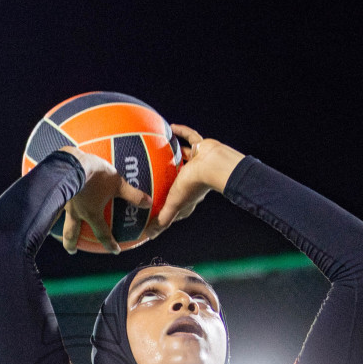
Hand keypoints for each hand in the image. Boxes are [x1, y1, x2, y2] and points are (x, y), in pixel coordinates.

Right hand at [58, 146, 150, 253]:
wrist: (71, 162)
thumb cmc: (95, 174)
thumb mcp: (117, 183)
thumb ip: (133, 194)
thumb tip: (149, 203)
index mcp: (91, 213)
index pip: (102, 234)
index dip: (110, 243)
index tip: (115, 251)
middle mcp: (76, 212)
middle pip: (72, 232)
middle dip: (72, 243)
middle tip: (72, 251)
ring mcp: (62, 202)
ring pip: (57, 219)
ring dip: (56, 226)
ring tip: (53, 231)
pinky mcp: (54, 190)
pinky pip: (51, 200)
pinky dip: (49, 203)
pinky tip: (46, 199)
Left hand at [146, 124, 245, 238]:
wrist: (213, 165)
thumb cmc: (194, 185)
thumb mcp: (174, 204)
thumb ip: (163, 220)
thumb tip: (149, 236)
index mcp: (189, 196)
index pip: (175, 204)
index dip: (166, 207)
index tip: (154, 207)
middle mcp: (194, 179)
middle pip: (178, 180)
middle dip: (169, 179)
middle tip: (154, 177)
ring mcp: (198, 163)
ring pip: (185, 158)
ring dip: (176, 155)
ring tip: (161, 151)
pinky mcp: (202, 148)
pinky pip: (190, 138)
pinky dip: (182, 132)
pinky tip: (171, 127)